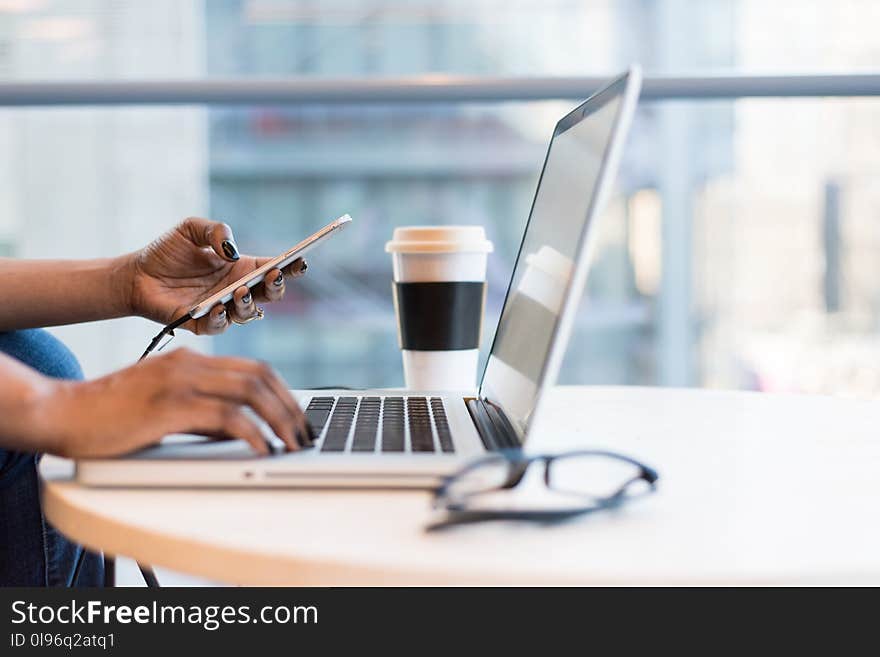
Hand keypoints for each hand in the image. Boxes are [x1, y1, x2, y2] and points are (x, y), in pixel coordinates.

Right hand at [27, 348, 312, 457]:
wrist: (62, 413)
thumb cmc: (110, 415)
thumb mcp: (165, 405)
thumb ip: (202, 412)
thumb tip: (240, 431)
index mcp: (190, 359)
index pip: (254, 368)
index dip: (284, 392)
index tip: (298, 417)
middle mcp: (189, 364)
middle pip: (260, 376)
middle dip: (290, 407)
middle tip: (304, 434)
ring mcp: (180, 382)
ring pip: (250, 392)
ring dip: (279, 420)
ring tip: (293, 444)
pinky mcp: (169, 406)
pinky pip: (226, 417)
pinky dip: (252, 433)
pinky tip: (262, 449)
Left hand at [125, 217, 307, 333]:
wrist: (136, 275)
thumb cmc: (166, 252)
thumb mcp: (191, 229)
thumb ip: (215, 231)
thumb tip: (232, 250)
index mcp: (241, 268)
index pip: (273, 269)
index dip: (290, 266)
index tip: (300, 260)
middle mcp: (236, 290)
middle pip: (269, 295)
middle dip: (276, 287)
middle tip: (273, 276)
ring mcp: (222, 309)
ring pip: (249, 314)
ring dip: (249, 304)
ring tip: (240, 291)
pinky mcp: (202, 324)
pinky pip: (219, 326)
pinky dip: (221, 318)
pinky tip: (217, 307)